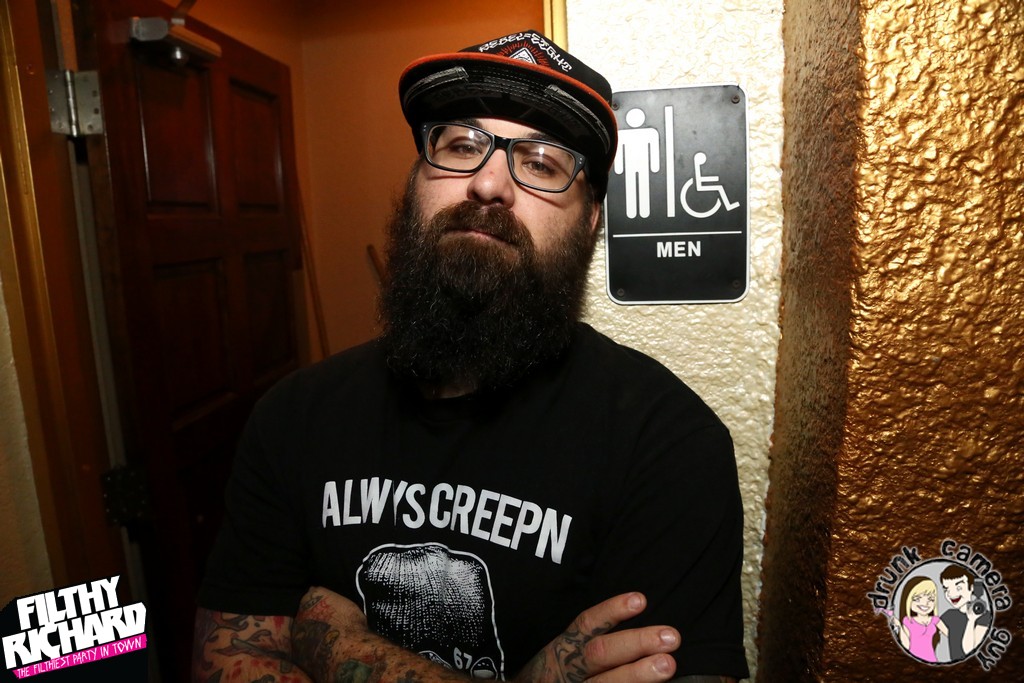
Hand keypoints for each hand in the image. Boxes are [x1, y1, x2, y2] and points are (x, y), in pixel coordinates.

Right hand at [515, 592, 678, 682]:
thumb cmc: (553, 676)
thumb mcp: (562, 653)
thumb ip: (591, 641)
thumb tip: (638, 613)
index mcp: (563, 650)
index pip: (586, 625)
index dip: (612, 612)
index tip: (640, 600)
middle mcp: (568, 670)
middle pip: (600, 654)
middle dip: (636, 644)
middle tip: (670, 637)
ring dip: (638, 675)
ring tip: (668, 665)